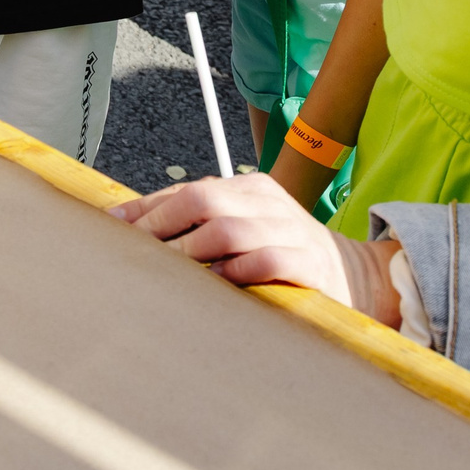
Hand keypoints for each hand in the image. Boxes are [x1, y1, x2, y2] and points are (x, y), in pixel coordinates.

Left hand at [111, 173, 403, 326]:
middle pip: (202, 201)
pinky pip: (266, 259)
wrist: (357, 276)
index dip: (147, 208)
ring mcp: (289, 230)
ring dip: (189, 252)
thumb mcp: (249, 228)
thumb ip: (206, 225)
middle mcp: (267, 202)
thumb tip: (140, 233)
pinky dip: (236, 270)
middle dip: (160, 227)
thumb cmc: (288, 254)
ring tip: (164, 272)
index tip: (113, 227)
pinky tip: (216, 281)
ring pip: (228, 229)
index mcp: (249, 189)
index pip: (188, 191)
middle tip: (133, 253)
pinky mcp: (308, 263)